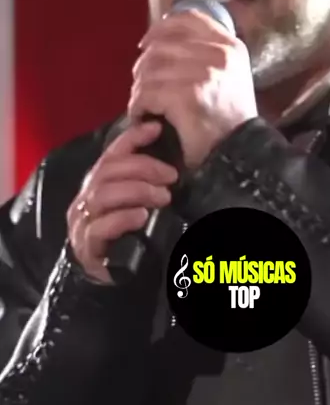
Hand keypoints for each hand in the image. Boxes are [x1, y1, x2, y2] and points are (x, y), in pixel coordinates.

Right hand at [67, 121, 177, 283]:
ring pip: (103, 194)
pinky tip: (142, 216)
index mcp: (99, 182)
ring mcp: (82, 221)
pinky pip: (100, 227)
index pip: (112, 152)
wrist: (114, 276)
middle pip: (108, 170)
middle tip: (171, 176)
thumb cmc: (130, 234)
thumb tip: (171, 163)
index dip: (133, 137)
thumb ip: (145, 182)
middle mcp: (86, 197)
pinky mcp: (86, 245)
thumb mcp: (139, 202)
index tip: (156, 128)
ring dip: (137, 191)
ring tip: (163, 197)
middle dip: (143, 167)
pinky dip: (123, 218)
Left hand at [128, 10, 257, 169]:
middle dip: (144, 68)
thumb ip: (206, 54)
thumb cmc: (228, 121)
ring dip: (139, 91)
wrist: (239, 154)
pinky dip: (138, 107)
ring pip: (150, 71)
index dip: (162, 28)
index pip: (189, 19)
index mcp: (231, 46)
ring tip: (142, 107)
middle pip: (162, 46)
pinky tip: (142, 118)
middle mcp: (220, 54)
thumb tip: (160, 41)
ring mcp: (205, 73)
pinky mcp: (188, 96)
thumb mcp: (229, 77)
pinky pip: (147, 93)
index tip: (145, 44)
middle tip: (142, 89)